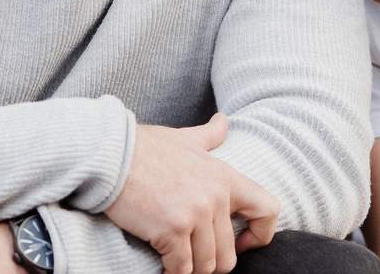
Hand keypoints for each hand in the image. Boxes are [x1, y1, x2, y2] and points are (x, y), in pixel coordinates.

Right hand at [104, 112, 279, 273]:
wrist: (111, 154)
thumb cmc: (144, 148)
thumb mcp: (185, 138)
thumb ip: (209, 136)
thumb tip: (224, 121)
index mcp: (225, 176)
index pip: (268, 210)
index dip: (260, 234)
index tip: (241, 243)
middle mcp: (216, 196)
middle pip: (229, 254)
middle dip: (210, 262)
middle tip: (191, 256)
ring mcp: (195, 214)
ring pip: (206, 266)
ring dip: (190, 269)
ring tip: (176, 260)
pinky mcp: (172, 230)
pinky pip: (181, 269)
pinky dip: (172, 272)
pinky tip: (161, 264)